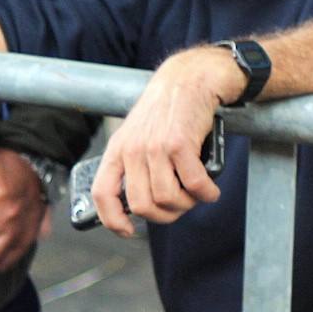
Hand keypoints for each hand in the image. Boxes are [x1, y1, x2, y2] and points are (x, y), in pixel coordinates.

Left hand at [93, 46, 240, 236]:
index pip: (102, 194)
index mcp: (117, 150)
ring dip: (187, 204)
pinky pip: (193, 185)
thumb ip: (134, 166)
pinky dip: (206, 193)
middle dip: (165, 215)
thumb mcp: (137, 135)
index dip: (112, 220)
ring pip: (167, 200)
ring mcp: (154, 147)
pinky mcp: (180, 144)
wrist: (189, 79)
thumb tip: (140, 206)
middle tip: (180, 205)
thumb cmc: (166, 112)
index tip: (128, 231)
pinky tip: (210, 188)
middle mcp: (132, 150)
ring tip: (196, 193)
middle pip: (142, 206)